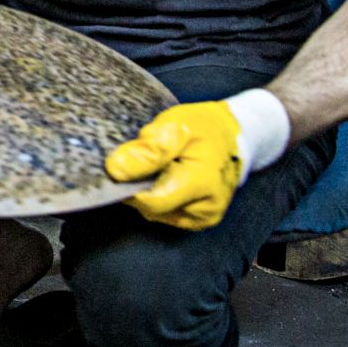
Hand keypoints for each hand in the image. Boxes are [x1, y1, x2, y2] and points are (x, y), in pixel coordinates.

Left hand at [105, 101, 245, 229]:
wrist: (232, 137)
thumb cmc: (204, 127)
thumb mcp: (176, 126)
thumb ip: (149, 148)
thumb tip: (116, 170)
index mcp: (202, 183)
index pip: (152, 201)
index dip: (128, 186)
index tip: (119, 165)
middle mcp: (205, 208)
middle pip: (151, 208)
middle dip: (138, 185)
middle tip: (142, 159)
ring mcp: (203, 218)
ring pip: (155, 212)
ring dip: (147, 191)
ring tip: (158, 167)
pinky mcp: (198, 221)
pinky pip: (165, 213)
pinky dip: (158, 196)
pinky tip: (164, 178)